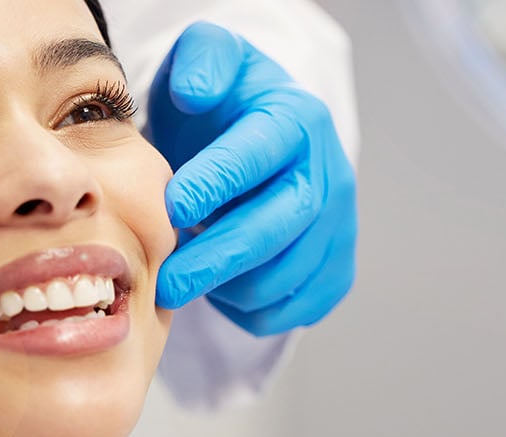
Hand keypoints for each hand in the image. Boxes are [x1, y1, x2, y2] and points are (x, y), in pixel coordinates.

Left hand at [147, 22, 356, 335]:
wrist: (259, 134)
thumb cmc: (223, 100)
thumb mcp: (208, 57)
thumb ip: (201, 60)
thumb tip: (197, 91)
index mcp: (297, 119)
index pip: (259, 155)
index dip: (217, 183)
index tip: (172, 207)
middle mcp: (329, 174)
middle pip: (280, 226)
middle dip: (219, 258)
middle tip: (167, 282)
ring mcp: (339, 225)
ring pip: (286, 275)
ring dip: (229, 287)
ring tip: (184, 276)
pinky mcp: (336, 269)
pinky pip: (294, 307)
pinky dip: (250, 310)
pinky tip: (219, 287)